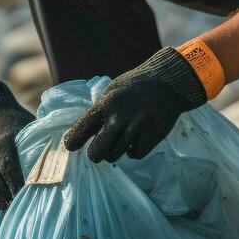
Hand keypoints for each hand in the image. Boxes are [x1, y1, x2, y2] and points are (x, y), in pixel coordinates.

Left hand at [63, 48, 207, 162]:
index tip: (70, 146)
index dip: (74, 140)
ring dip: (114, 151)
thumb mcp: (113, 91)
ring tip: (119, 140)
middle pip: (98, 151)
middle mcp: (120, 118)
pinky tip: (135, 139)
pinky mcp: (151, 137)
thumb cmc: (135, 87)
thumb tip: (84, 131)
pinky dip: (132, 150)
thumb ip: (101, 110)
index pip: (84, 126)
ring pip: (116, 154)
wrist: (168, 83)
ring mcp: (136, 129)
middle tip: (97, 152)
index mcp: (107, 104)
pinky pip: (135, 154)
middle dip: (95, 154)